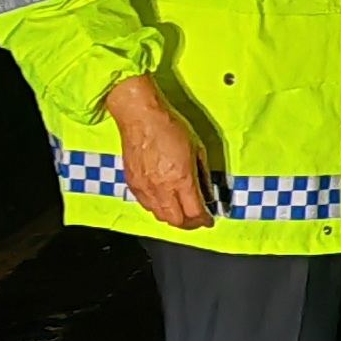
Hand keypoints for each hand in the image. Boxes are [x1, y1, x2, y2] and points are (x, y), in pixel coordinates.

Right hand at [102, 73, 215, 230]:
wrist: (140, 116)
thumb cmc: (171, 127)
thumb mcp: (197, 148)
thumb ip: (203, 174)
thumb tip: (208, 193)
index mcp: (181, 179)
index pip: (194, 212)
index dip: (203, 220)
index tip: (209, 220)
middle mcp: (162, 188)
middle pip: (176, 220)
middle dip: (189, 224)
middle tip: (196, 219)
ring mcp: (144, 188)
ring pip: (159, 216)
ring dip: (173, 218)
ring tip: (181, 213)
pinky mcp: (132, 184)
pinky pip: (146, 206)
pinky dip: (157, 209)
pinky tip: (164, 203)